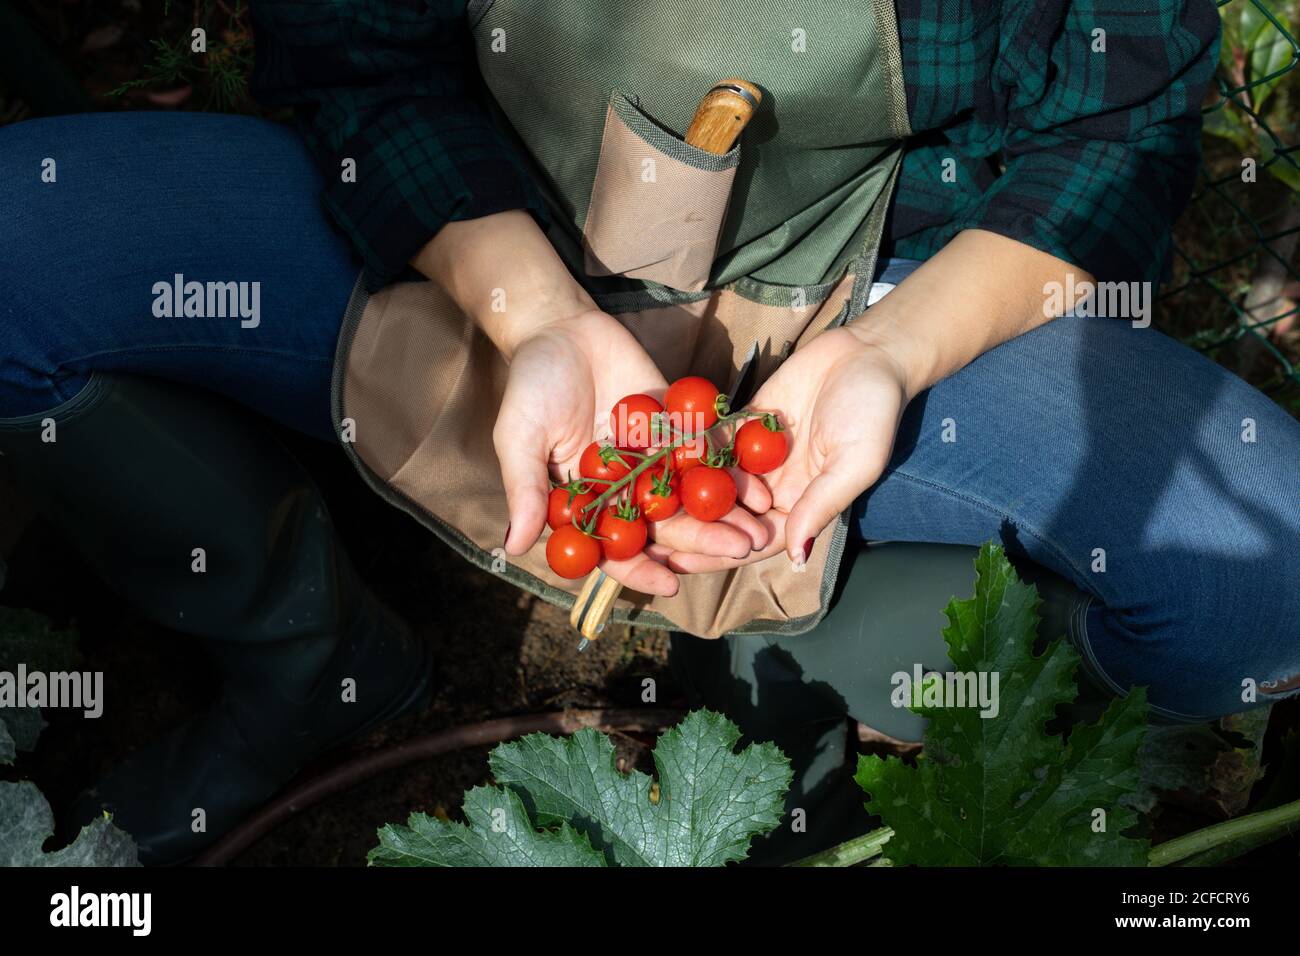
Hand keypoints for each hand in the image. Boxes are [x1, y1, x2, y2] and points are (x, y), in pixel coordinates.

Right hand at [413, 213, 766, 594]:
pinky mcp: (678, 428)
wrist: (562, 327)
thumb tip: (512, 547)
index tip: (671, 584)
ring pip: (694, 495)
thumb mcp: (520, 437)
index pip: (615, 549)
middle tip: (740, 551)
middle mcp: (625, 489)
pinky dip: (735, 469)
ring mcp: (654, 460)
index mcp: (588, 503)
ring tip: (761, 528)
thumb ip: (525, 489)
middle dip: (704, 540)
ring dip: (728, 514)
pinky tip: (762, 485)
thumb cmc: (531, 386)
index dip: (641, 569)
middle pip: (667, 525)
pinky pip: (709, 452)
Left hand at [664, 327, 910, 572]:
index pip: (754, 539)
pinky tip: (648, 455)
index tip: (681, 565)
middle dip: (687, 529)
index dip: (718, 553)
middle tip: (643, 541)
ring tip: (635, 504)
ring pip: (712, 480)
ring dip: (678, 492)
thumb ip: (821, 506)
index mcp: (800, 504)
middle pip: (725, 515)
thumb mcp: (854, 462)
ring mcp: (756, 454)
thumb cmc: (873, 411)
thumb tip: (796, 556)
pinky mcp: (744, 421)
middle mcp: (774, 485)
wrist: (869, 353)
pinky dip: (684, 447)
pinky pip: (712, 438)